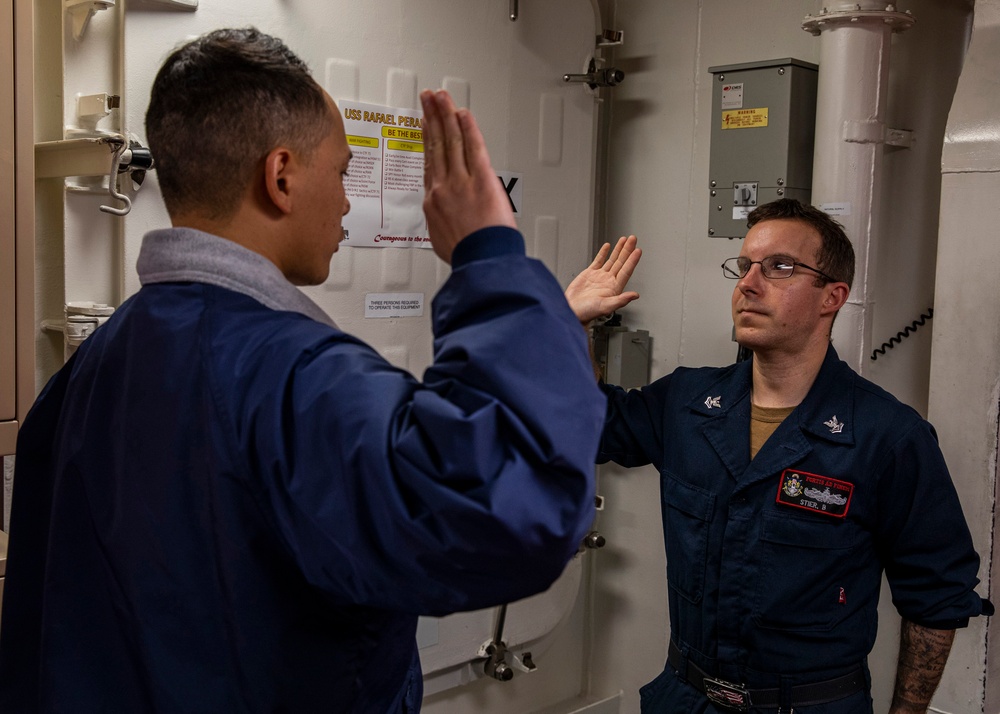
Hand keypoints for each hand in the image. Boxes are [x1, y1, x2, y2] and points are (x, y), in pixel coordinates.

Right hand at [420, 89, 515, 263]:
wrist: (481, 261)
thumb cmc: (465, 256)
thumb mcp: (441, 241)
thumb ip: (441, 222)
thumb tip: (444, 220)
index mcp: (433, 202)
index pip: (429, 163)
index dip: (425, 140)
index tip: (423, 125)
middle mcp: (443, 187)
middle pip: (435, 145)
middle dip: (430, 118)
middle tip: (426, 99)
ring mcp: (461, 181)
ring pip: (450, 140)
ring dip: (444, 115)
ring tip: (440, 97)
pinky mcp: (481, 179)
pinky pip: (472, 146)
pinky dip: (467, 127)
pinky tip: (462, 113)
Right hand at [564, 235, 640, 322]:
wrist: (571, 311)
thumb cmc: (587, 312)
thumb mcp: (605, 307)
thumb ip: (621, 300)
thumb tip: (635, 295)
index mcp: (614, 288)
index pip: (626, 270)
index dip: (632, 260)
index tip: (638, 250)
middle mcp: (608, 281)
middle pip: (621, 262)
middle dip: (627, 250)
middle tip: (633, 239)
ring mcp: (600, 277)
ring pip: (612, 260)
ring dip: (619, 249)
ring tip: (625, 239)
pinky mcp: (589, 274)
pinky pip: (599, 261)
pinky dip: (603, 253)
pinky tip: (607, 246)